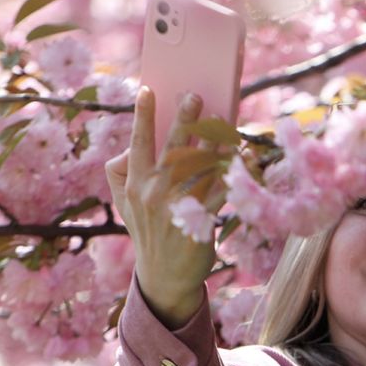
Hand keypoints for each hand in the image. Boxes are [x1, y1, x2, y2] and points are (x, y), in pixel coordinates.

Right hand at [106, 88, 222, 328]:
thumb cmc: (148, 229)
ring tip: (225, 120)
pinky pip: (223, 188)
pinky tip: (245, 156)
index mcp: (135, 184)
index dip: (142, 116)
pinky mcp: (202, 219)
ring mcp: (179, 207)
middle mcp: (155, 193)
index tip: (147, 91)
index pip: (138, 144)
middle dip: (184, 119)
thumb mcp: (124, 203)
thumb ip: (120, 172)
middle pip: (172, 148)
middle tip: (195, 97)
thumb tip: (131, 145)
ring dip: (215, 141)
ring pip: (201, 166)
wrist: (164, 275)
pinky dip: (236, 171)